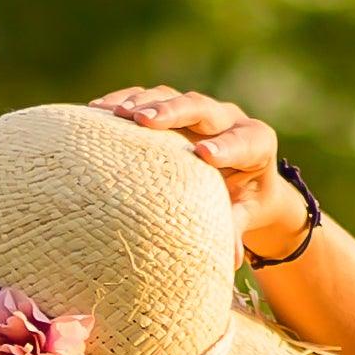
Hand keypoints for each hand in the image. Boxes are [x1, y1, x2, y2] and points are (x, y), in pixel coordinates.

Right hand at [94, 85, 308, 262]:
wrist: (243, 179)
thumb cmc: (244, 202)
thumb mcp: (244, 215)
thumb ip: (236, 229)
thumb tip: (230, 259)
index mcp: (256, 143)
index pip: (243, 142)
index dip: (226, 147)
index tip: (204, 155)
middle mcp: (229, 119)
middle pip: (202, 108)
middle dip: (174, 113)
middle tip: (147, 120)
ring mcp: (200, 110)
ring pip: (173, 96)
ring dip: (145, 103)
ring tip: (118, 113)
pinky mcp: (175, 107)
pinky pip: (150, 97)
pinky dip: (124, 99)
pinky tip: (98, 109)